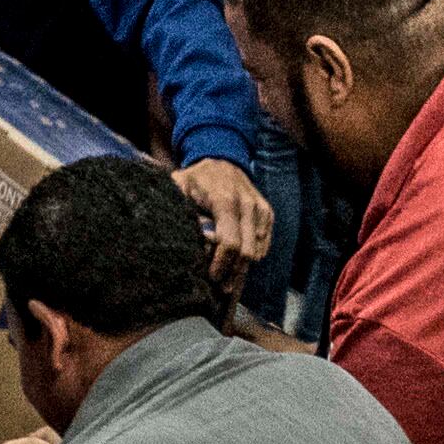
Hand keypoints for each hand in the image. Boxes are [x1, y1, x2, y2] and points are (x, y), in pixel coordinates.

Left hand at [172, 157, 271, 275]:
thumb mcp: (178, 187)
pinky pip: (264, 244)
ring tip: (227, 277)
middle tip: (219, 285)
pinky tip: (237, 261)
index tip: (211, 277)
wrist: (222, 158)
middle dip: (232, 273)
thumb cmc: (196, 178)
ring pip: (257, 251)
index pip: (230, 243)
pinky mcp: (267, 212)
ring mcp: (260, 209)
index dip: (220, 264)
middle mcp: (247, 204)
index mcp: (225, 200)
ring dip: (242, 268)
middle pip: (246, 252)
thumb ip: (176, 208)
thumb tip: (176, 235)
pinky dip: (252, 256)